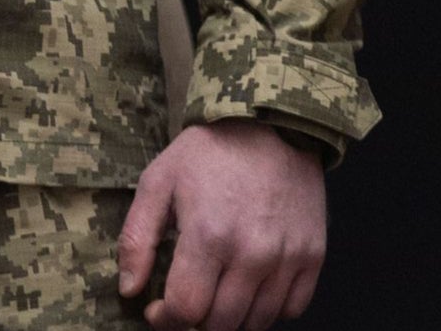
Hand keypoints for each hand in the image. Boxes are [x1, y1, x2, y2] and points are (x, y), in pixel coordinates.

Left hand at [121, 119, 325, 326]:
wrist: (269, 129)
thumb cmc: (207, 154)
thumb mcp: (157, 183)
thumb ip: (136, 240)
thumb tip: (129, 290)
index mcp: (208, 236)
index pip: (186, 308)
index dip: (165, 319)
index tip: (156, 311)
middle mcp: (252, 255)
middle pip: (221, 323)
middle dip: (195, 322)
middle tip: (184, 302)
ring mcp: (287, 260)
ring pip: (257, 322)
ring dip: (230, 318)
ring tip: (213, 295)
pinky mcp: (312, 259)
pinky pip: (290, 310)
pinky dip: (267, 309)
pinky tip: (247, 287)